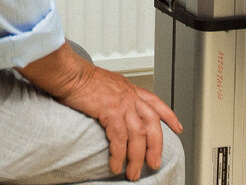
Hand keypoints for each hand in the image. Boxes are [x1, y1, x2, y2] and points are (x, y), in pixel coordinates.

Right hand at [56, 66, 182, 179]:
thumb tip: (114, 110)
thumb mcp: (105, 85)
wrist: (68, 73)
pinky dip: (119, 155)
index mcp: (129, 88)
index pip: (155, 102)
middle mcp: (129, 95)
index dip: (168, 116)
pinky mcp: (110, 110)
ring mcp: (121, 102)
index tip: (177, 128)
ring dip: (137, 157)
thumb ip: (114, 97)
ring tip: (133, 172)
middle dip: (156, 146)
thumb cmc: (79, 78)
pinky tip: (116, 164)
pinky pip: (119, 138)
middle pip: (152, 123)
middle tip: (154, 163)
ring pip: (138, 135)